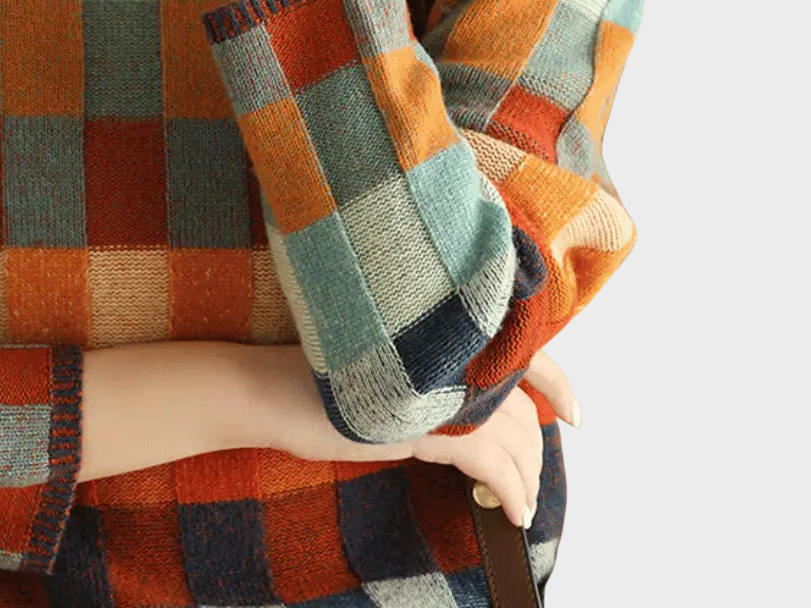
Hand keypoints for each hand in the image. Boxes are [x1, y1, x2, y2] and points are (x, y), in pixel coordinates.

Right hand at [247, 344, 579, 527]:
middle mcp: (447, 353)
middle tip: (530, 476)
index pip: (519, 349)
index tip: (575, 411)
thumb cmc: (313, 377)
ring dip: (525, 475)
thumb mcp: (382, 370)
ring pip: (513, 435)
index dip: (556, 381)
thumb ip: (427, 374)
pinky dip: (510, 491)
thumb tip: (466, 403)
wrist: (269, 387)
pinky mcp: (425, 424)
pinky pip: (491, 464)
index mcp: (439, 333)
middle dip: (534, 448)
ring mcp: (437, 386)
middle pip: (520, 402)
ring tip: (520, 499)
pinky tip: (509, 511)